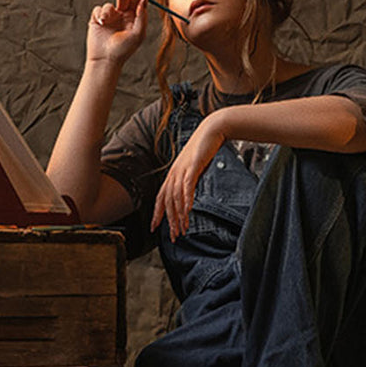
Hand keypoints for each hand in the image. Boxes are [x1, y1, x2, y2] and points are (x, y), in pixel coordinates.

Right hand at [86, 0, 147, 64]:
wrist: (105, 59)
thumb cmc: (124, 49)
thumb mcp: (138, 33)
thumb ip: (142, 15)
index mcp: (134, 17)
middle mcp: (123, 15)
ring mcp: (110, 17)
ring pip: (109, 4)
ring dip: (107, 11)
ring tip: (105, 22)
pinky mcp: (98, 19)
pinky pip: (98, 9)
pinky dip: (99, 15)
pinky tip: (100, 24)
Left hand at [152, 110, 226, 239]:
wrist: (211, 131)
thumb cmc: (204, 150)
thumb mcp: (194, 169)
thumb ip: (189, 182)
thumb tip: (188, 195)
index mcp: (172, 174)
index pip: (160, 197)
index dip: (157, 213)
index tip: (154, 227)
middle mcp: (174, 173)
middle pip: (167, 201)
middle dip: (169, 221)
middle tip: (173, 236)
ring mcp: (182, 170)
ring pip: (176, 197)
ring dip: (179, 215)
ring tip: (182, 228)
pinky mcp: (193, 166)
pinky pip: (187, 186)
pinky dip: (186, 199)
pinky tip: (188, 211)